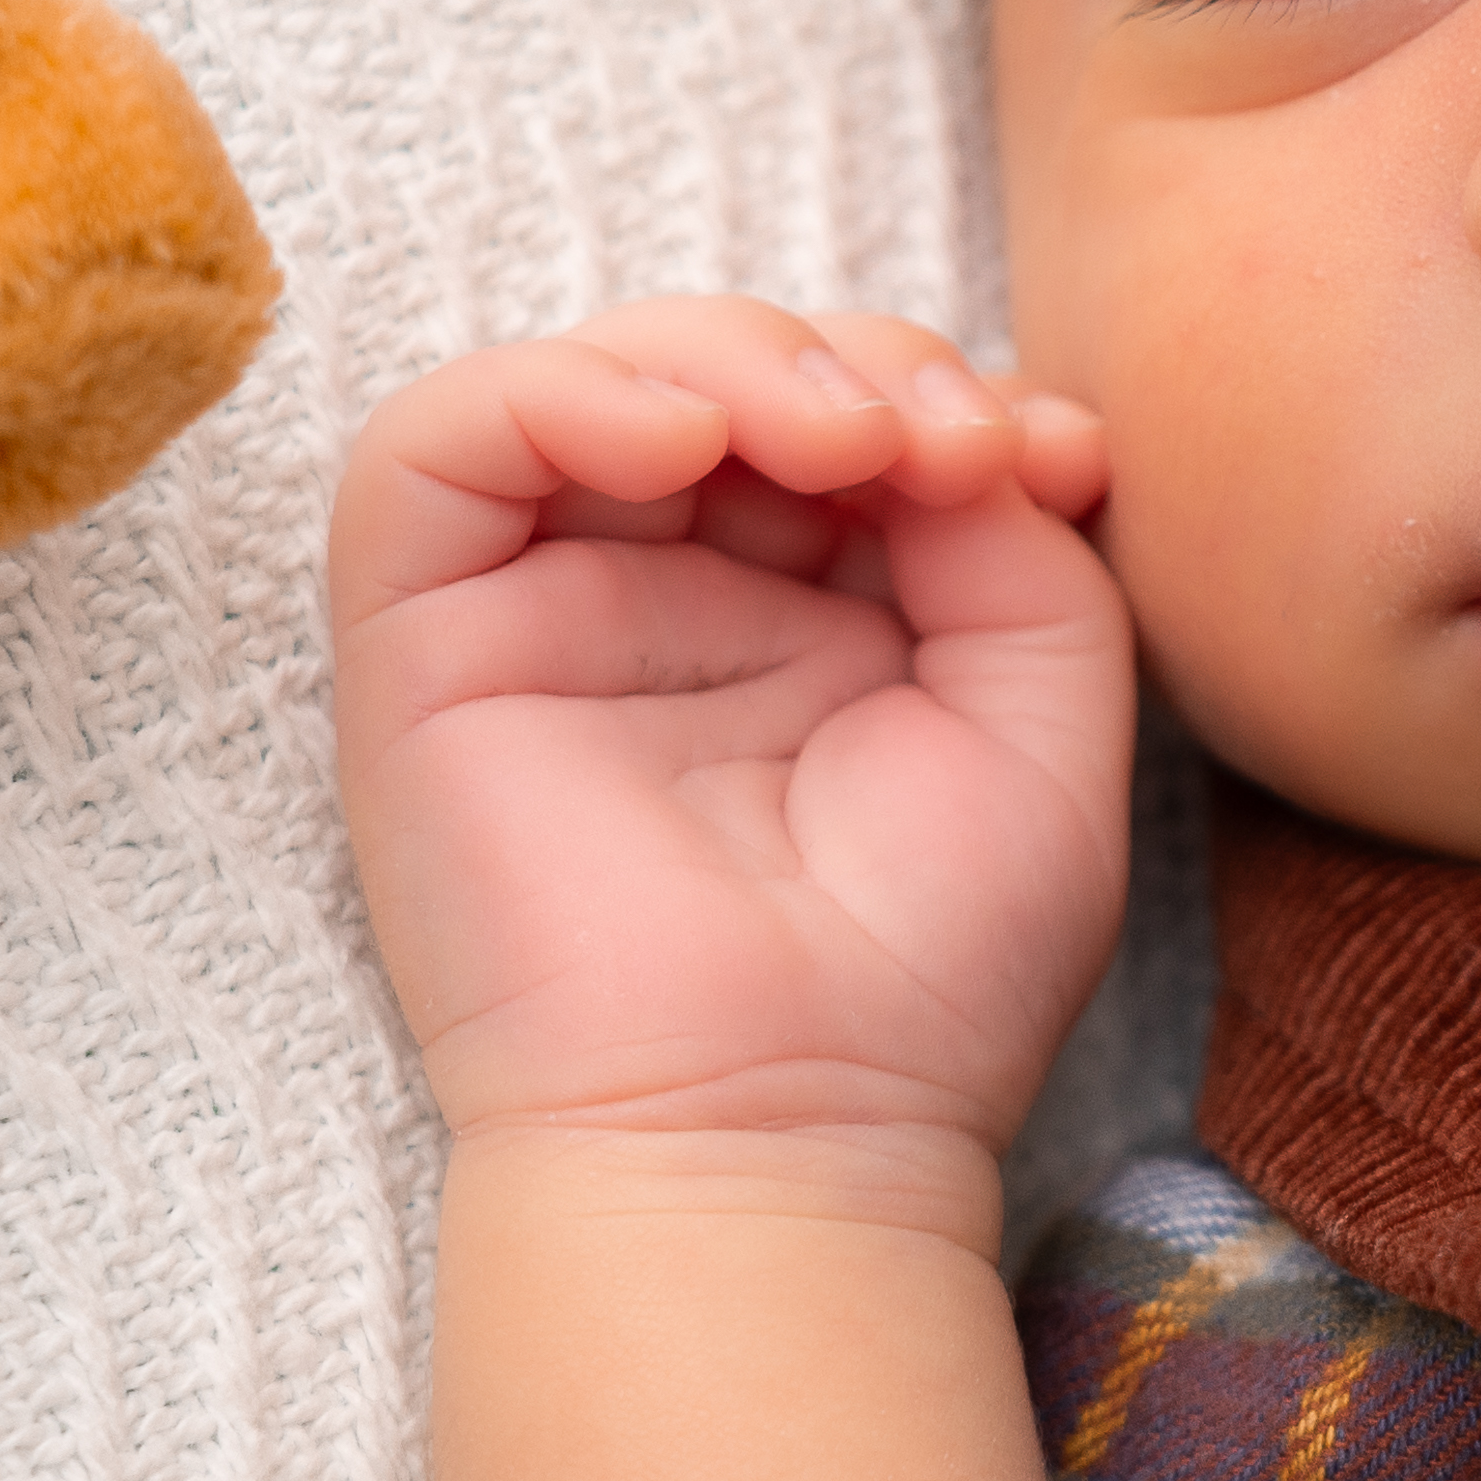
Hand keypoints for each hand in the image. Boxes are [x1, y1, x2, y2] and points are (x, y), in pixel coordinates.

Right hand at [329, 299, 1127, 1196]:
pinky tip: (684, 437)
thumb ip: (1019, 539)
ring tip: (834, 435)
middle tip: (938, 444)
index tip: (1055, 458)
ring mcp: (543, 612)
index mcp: (814, 611)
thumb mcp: (1044, 714)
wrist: (784, 1128)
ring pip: (590, 373)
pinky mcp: (425, 643)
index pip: (853, 406)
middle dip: (852, 356)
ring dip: (726, 352)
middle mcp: (671, 596)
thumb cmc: (923, 972)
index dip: (947, 387)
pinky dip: (557, 391)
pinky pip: (434, 447)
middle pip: (728, 364)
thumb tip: (972, 422)